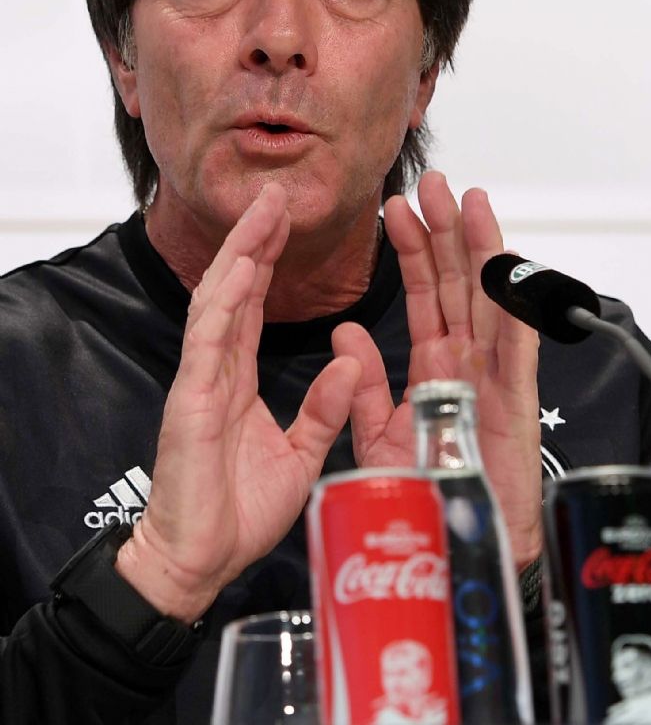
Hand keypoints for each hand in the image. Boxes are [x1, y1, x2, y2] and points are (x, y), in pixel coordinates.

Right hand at [115, 183, 360, 621]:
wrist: (201, 562)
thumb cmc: (239, 512)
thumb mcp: (300, 454)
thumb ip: (323, 410)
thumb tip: (352, 365)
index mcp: (238, 380)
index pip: (253, 306)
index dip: (268, 261)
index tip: (284, 222)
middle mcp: (218, 370)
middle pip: (235, 289)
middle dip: (255, 239)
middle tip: (276, 194)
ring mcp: (202, 380)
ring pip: (219, 301)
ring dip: (242, 253)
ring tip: (263, 211)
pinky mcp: (193, 400)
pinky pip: (210, 341)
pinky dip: (226, 301)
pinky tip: (243, 267)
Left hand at [333, 171, 540, 569]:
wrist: (456, 553)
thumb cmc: (426, 496)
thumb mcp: (378, 434)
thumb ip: (364, 384)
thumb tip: (344, 335)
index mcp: (435, 367)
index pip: (423, 295)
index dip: (411, 251)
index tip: (396, 210)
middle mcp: (466, 362)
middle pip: (455, 284)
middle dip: (443, 232)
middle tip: (430, 184)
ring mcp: (491, 376)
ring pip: (486, 298)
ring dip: (476, 248)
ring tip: (464, 200)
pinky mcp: (511, 400)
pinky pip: (511, 341)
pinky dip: (506, 300)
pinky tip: (499, 261)